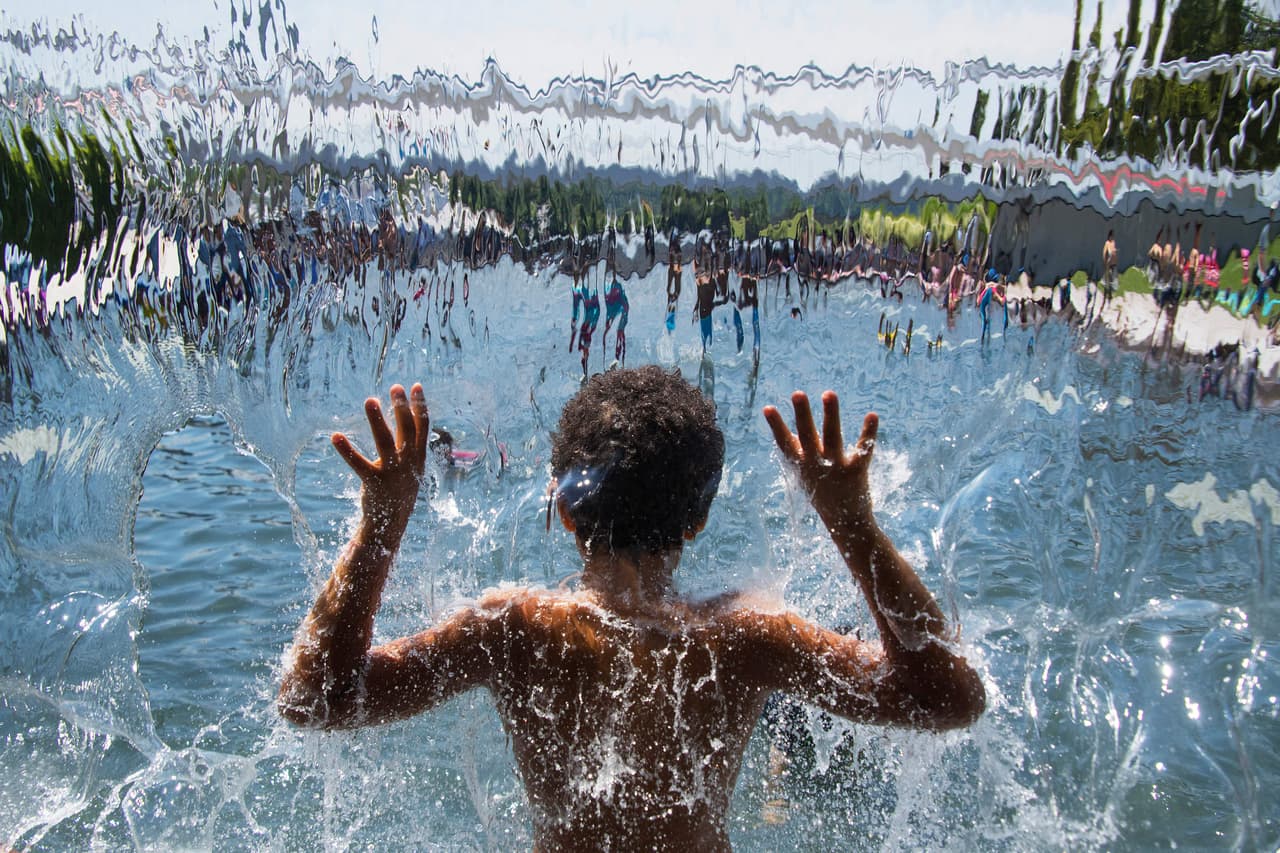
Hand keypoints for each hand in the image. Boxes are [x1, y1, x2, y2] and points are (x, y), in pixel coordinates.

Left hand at [332, 383, 429, 530]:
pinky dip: (346, 450)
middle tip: (394, 387)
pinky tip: (336, 436)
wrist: (390, 525)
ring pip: (386, 441)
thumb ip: (408, 448)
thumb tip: (405, 422)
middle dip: (401, 406)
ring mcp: (393, 473)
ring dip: (377, 420)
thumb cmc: (398, 493)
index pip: (422, 427)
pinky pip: (359, 464)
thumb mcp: (410, 470)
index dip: (420, 406)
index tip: (415, 386)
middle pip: (407, 429)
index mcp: (418, 458)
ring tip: (370, 400)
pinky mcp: (375, 483)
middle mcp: (408, 463)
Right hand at [763, 391, 878, 538]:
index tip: (768, 408)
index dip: (776, 426)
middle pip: (807, 436)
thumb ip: (797, 450)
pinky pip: (863, 449)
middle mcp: (815, 465)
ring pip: (832, 437)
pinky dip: (868, 432)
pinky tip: (872, 415)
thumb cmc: (822, 492)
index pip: (784, 443)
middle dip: (802, 414)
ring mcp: (836, 468)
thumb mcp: (804, 472)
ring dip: (830, 415)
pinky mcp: (856, 471)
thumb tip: (781, 426)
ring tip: (828, 393)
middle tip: (797, 393)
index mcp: (801, 465)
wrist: (845, 523)